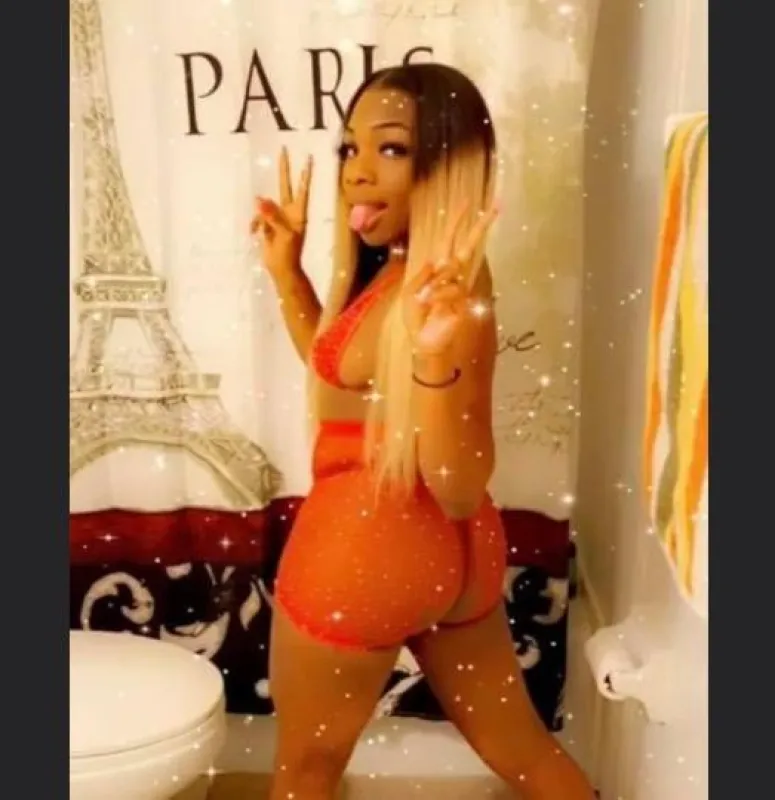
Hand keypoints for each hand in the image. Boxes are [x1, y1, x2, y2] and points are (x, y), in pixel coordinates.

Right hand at [250, 147, 312, 280]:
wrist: (281, 268)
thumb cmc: (289, 252)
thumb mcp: (285, 233)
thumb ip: (273, 215)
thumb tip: (259, 199)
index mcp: (299, 212)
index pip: (302, 188)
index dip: (305, 174)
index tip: (309, 158)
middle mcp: (288, 210)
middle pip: (285, 185)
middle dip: (284, 169)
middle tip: (284, 150)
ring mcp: (277, 216)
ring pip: (264, 205)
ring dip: (260, 217)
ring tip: (263, 232)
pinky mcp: (266, 224)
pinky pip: (257, 217)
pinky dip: (255, 225)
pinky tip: (255, 234)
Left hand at [402, 202, 498, 356]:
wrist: (423, 342)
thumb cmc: (415, 318)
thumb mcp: (409, 293)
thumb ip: (421, 275)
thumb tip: (435, 260)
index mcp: (438, 269)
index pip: (449, 240)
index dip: (457, 222)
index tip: (468, 202)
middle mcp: (452, 275)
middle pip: (469, 246)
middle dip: (480, 227)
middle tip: (496, 207)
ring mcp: (460, 288)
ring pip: (452, 270)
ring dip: (436, 282)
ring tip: (425, 300)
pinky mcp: (465, 302)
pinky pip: (452, 289)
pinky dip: (438, 295)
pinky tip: (431, 305)